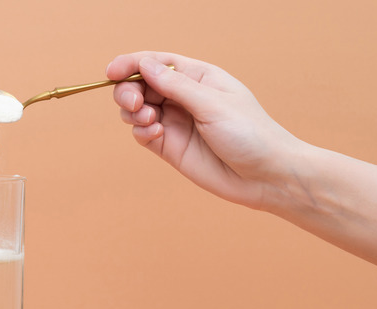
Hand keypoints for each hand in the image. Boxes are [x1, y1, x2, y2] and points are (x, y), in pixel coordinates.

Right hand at [107, 51, 298, 209]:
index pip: (156, 63)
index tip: (112, 72)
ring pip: (137, 109)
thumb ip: (176, 85)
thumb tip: (144, 65)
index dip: (131, 64)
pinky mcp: (169, 147)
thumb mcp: (212, 104)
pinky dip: (141, 131)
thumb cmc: (250, 134)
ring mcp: (175, 123)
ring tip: (148, 119)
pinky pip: (143, 133)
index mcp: (197, 77)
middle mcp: (183, 98)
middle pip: (140, 85)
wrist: (265, 177)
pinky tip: (156, 134)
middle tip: (134, 103)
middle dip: (129, 90)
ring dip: (133, 112)